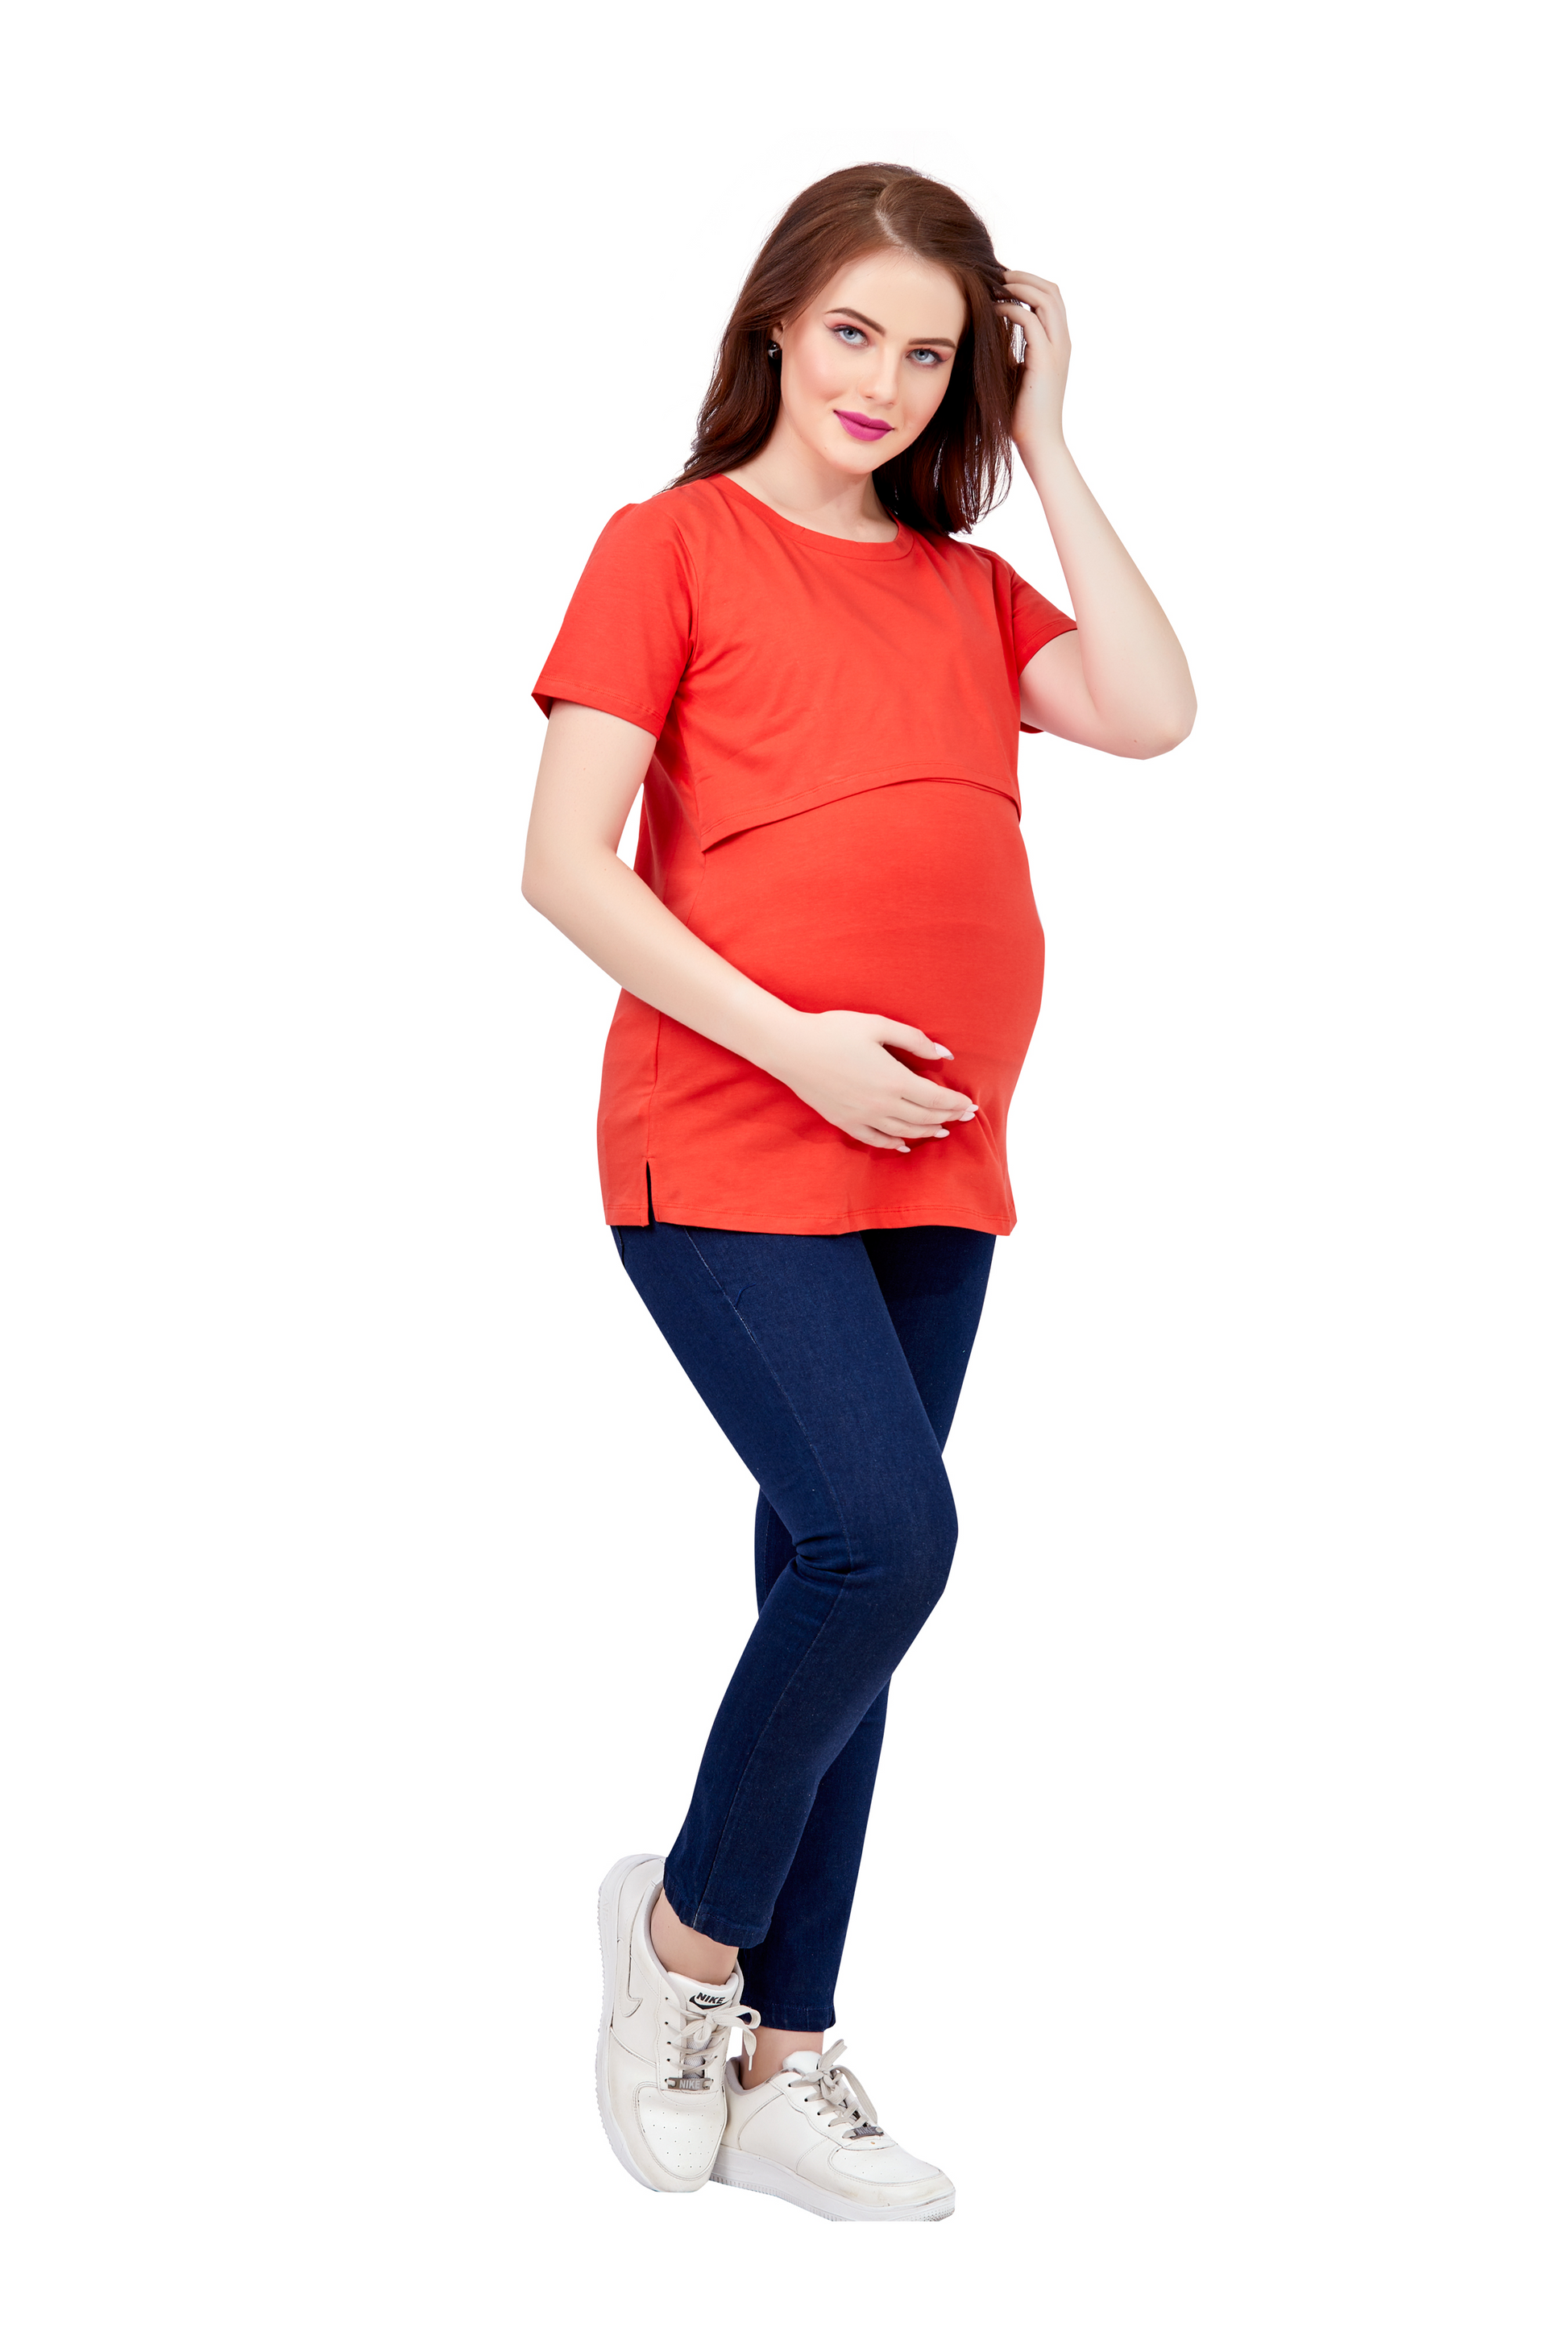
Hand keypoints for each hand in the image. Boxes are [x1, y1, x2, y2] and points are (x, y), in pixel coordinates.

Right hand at [769, 1010, 976, 1152]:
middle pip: (924, 1118)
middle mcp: (881, 1104)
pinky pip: (875, 1140)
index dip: (955, 1104)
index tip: (970, 1104)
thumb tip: (943, 1053)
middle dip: (948, 1118)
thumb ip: (913, 1039)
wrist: (790, 1047)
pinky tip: (905, 1145)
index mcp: (893, 1079)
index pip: (935, 1099)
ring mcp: (862, 1117)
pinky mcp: (844, 1121)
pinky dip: (894, 1145)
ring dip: (926, 1132)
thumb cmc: (833, 1030)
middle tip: (964, 1117)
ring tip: (942, 1130)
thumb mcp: (877, 1025)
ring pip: (903, 1132)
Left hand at [996, 270, 1069, 459]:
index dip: (1029, 283)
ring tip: (995, 287)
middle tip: (997, 275)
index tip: (1002, 281)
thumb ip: (1008, 350)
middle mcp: (1062, 342)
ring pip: (1045, 299)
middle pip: (1052, 290)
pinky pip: (1030, 321)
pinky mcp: (1045, 361)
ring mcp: (1057, 350)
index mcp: (1058, 343)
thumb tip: (986, 332)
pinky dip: (1010, 310)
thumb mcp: (1014, 372)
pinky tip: (992, 311)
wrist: (1036, 441)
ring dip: (1019, 287)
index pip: (1051, 298)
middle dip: (1024, 277)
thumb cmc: (1021, 412)